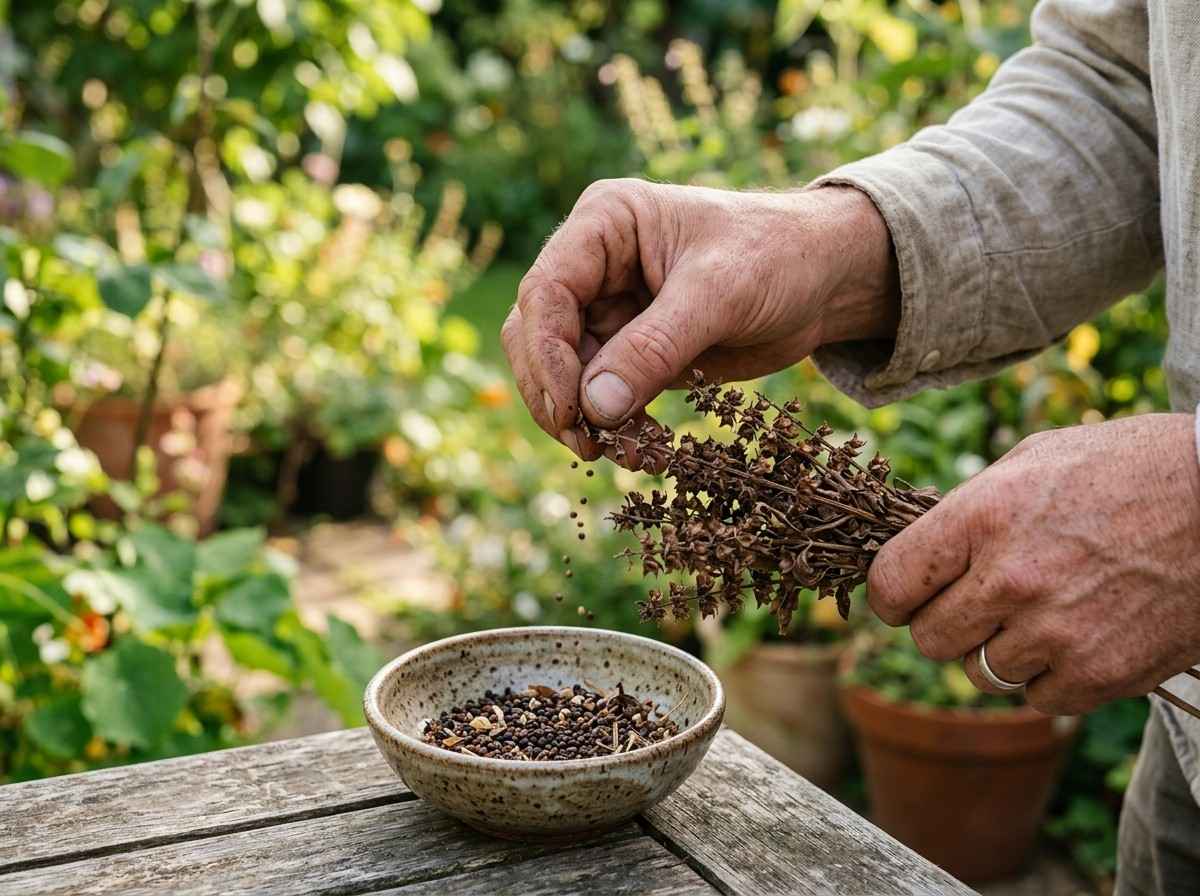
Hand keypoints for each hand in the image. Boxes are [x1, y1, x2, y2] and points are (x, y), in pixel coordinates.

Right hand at [501, 179, 898, 464]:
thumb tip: (594, 409)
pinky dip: (614, 427)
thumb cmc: (778, 256)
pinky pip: (600, 396)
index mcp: (603, 224)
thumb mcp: (720, 294)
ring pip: (561, 373)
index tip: (573, 409)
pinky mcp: (630, 351)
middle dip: (556, 393)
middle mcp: (593, 264)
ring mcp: (609, 309)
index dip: (547, 354)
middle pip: (536, 336)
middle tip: (589, 444)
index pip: (546, 291)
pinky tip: (644, 451)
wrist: (826, 278)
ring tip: (625, 453)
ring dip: (583, 419)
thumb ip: (654, 348)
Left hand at [868, 413, 1199, 714]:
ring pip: (979, 672)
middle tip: (979, 604)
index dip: (893, 596)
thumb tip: (920, 551)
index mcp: (982, 517)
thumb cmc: (1125, 467)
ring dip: (998, 650)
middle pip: (929, 639)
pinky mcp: (1101, 673)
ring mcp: (1056, 631)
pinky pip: (1035, 698)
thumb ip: (968, 510)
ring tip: (1040, 612)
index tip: (907, 597)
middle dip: (945, 624)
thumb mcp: (1032, 460)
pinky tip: (1075, 636)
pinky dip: (1048, 676)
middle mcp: (1010, 578)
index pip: (890, 584)